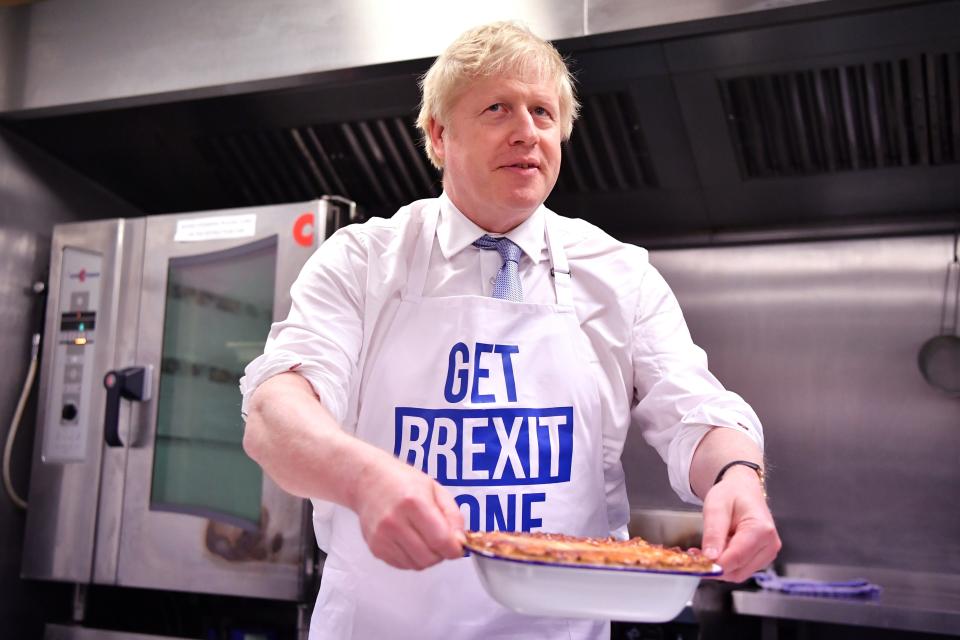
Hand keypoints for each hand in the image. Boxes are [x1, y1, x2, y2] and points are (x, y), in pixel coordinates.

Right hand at [351, 452, 465, 569]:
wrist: (369, 481)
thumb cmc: (402, 481)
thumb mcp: (435, 489)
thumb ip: (453, 515)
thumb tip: (460, 541)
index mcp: (413, 502)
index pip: (440, 540)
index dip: (455, 548)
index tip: (458, 546)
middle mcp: (395, 521)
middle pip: (429, 557)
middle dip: (441, 553)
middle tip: (441, 540)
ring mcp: (382, 537)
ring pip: (417, 565)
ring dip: (427, 557)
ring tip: (424, 538)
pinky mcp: (376, 548)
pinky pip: (403, 565)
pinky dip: (413, 558)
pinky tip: (411, 541)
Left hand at [701, 466, 780, 582]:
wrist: (743, 490)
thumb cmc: (731, 495)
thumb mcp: (716, 508)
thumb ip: (713, 533)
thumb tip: (710, 558)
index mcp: (761, 530)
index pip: (737, 557)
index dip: (715, 565)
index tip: (696, 565)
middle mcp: (770, 545)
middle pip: (738, 570)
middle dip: (715, 567)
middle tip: (694, 555)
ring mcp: (767, 554)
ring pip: (738, 573)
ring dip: (719, 566)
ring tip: (703, 550)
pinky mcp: (761, 558)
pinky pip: (740, 569)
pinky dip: (725, 565)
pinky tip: (714, 551)